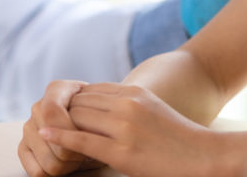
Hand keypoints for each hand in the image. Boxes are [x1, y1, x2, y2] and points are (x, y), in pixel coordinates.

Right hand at [18, 80, 98, 176]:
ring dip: (70, 165)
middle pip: (50, 139)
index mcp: (56, 90)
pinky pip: (38, 171)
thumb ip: (91, 117)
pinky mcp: (23, 148)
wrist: (97, 127)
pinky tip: (66, 164)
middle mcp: (38, 106)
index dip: (70, 131)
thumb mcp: (102, 112)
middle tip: (88, 150)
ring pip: (49, 161)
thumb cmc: (101, 119)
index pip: (52, 112)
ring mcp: (28, 127)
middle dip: (75, 152)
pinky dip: (55, 174)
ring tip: (79, 156)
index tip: (90, 138)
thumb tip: (80, 136)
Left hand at [37, 84, 227, 176]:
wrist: (204, 157)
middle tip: (45, 118)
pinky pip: (83, 141)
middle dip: (63, 111)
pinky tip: (46, 134)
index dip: (74, 101)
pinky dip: (61, 137)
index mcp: (135, 93)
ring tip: (42, 130)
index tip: (62, 109)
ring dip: (60, 123)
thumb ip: (129, 106)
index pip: (92, 90)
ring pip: (78, 117)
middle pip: (81, 101)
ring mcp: (124, 127)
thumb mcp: (153, 110)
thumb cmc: (179, 140)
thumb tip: (103, 108)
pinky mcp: (122, 151)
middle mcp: (128, 105)